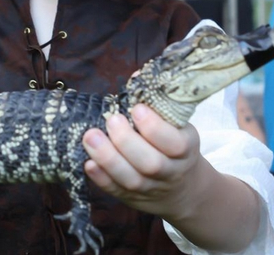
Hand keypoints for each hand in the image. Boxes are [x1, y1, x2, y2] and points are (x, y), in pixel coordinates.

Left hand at [83, 103, 201, 218]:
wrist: (182, 188)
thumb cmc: (173, 145)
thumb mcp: (176, 126)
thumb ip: (158, 105)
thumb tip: (138, 75)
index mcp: (185, 149)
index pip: (174, 143)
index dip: (154, 127)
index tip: (137, 108)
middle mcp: (170, 172)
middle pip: (150, 163)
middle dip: (126, 141)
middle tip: (112, 120)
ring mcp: (151, 188)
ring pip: (131, 180)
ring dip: (108, 158)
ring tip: (90, 137)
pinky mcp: (132, 199)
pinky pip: (116, 191)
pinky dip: (101, 178)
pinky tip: (89, 162)